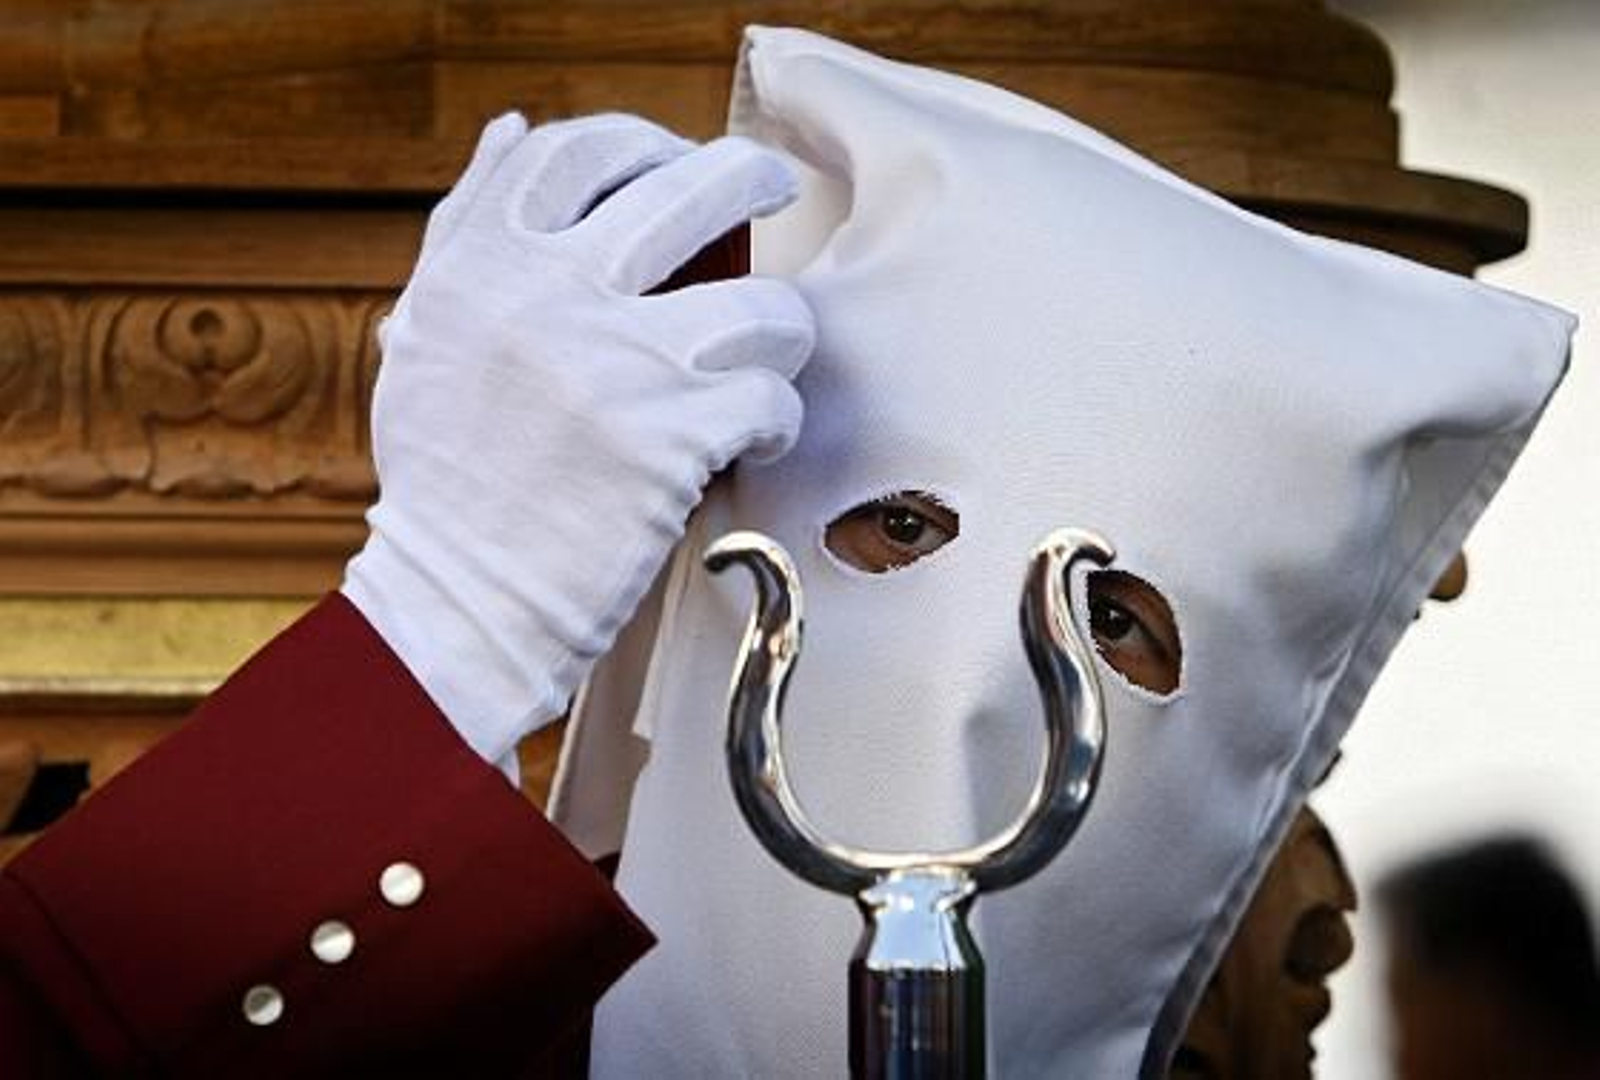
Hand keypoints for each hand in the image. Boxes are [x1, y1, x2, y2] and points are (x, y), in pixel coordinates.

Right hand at [343, 112, 814, 764]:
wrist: (459, 604)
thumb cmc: (450, 478)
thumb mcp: (429, 334)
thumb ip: (467, 229)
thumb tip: (512, 127)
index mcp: (480, 265)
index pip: (579, 150)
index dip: (644, 142)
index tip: (675, 162)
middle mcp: (547, 296)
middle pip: (691, 188)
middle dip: (751, 176)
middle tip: (772, 186)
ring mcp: (616, 366)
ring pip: (763, 305)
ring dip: (781, 331)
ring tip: (763, 359)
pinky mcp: (670, 442)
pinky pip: (772, 400)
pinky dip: (776, 422)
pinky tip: (752, 439)